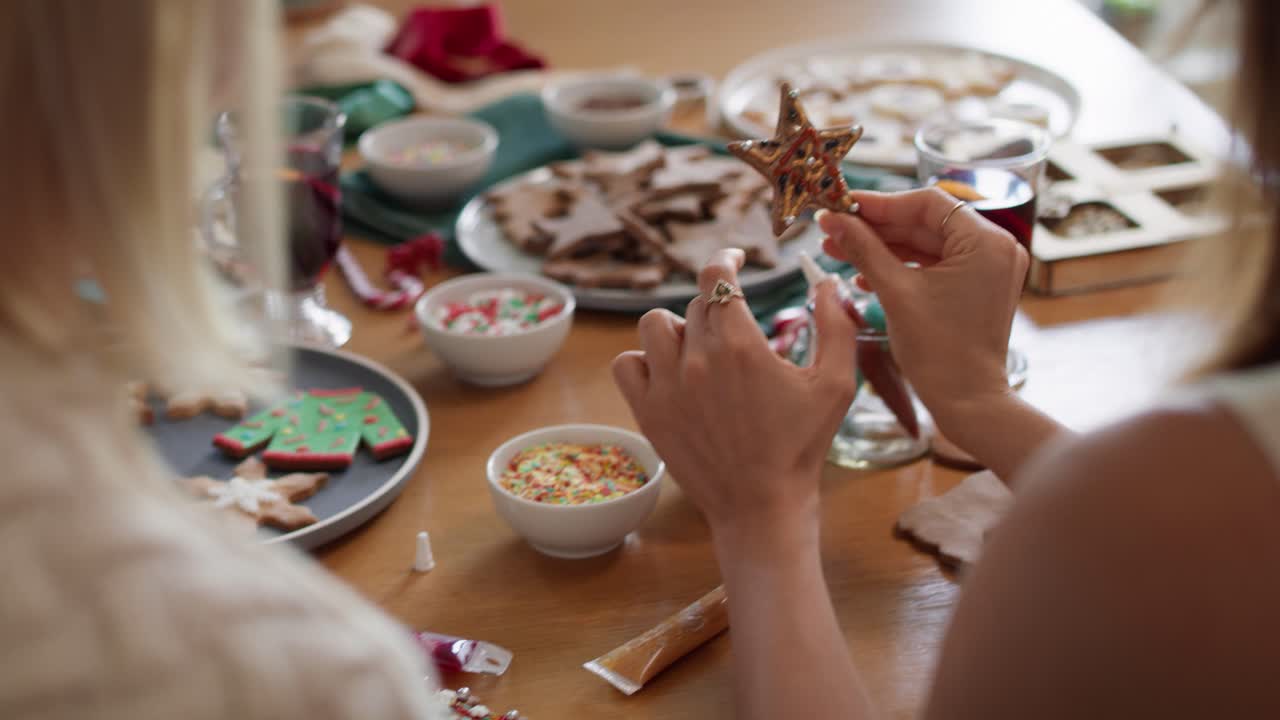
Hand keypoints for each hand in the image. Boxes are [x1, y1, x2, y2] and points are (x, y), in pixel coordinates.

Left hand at [611, 249, 858, 539]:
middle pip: (696, 306)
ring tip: (699, 348)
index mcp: (743, 346)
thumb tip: (827, 283)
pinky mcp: (648, 412)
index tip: (733, 258)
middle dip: (718, 310)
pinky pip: (627, 363)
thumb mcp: (836, 385)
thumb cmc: (802, 446)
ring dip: (677, 328)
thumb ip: (836, 326)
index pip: (718, 277)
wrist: (761, 506)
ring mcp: (667, 387)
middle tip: (737, 334)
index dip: (725, 259)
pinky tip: (668, 372)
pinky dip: (643, 360)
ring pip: (655, 326)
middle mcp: (699, 360)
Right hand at [818, 188, 1028, 432]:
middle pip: (925, 223)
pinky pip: (934, 265)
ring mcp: (987, 269)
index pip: (927, 203)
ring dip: (882, 248)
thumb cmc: (940, 352)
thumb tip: (834, 219)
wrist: (966, 401)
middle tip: (832, 228)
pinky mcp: (976, 288)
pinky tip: (864, 276)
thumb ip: (864, 249)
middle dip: (875, 228)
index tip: (843, 204)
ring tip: (838, 250)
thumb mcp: (895, 293)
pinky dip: (901, 267)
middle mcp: (994, 249)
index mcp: (986, 242)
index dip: (880, 203)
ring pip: (925, 245)